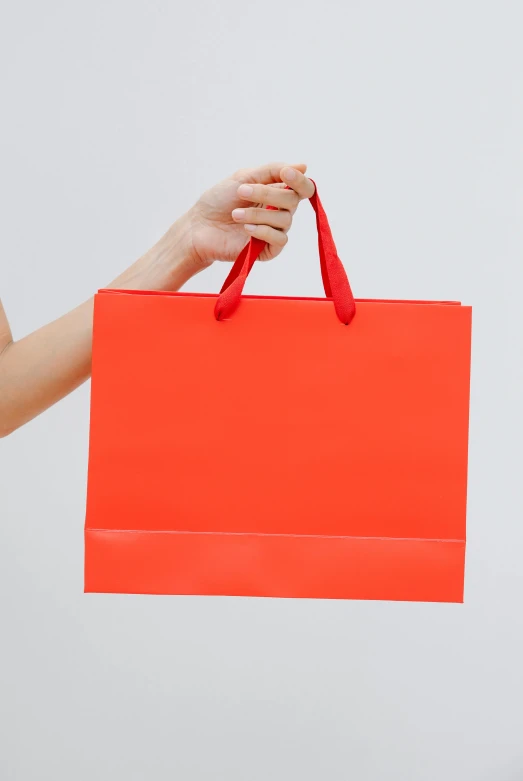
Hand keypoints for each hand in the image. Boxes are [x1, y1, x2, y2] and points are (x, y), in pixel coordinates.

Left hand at [185, 162, 314, 267]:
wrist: (199, 226)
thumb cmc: (219, 200)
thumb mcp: (244, 177)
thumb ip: (272, 171)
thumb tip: (304, 166)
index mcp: (277, 193)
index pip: (303, 188)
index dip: (299, 180)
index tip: (285, 173)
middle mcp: (280, 211)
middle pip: (293, 200)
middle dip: (267, 193)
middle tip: (241, 191)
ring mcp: (274, 231)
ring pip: (285, 220)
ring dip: (258, 214)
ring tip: (235, 214)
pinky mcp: (268, 249)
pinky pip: (279, 239)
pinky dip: (263, 231)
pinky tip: (246, 229)